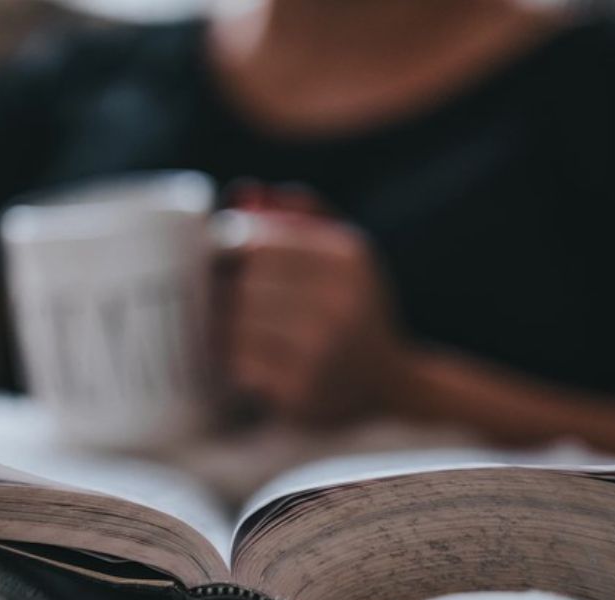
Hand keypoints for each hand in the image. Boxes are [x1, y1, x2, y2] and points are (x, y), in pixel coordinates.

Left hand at [219, 208, 409, 423]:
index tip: (226, 263)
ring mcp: (320, 349)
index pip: (258, 241)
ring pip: (237, 322)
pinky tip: (251, 359)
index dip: (229, 250)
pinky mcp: (300, 391)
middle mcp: (338, 301)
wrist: (389, 385)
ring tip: (239, 329)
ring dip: (227, 326)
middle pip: (245, 282)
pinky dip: (235, 360)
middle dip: (228, 290)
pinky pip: (239, 363)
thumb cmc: (353, 308)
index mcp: (346, 257)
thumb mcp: (345, 253)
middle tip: (226, 299)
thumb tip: (242, 193)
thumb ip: (298, 215)